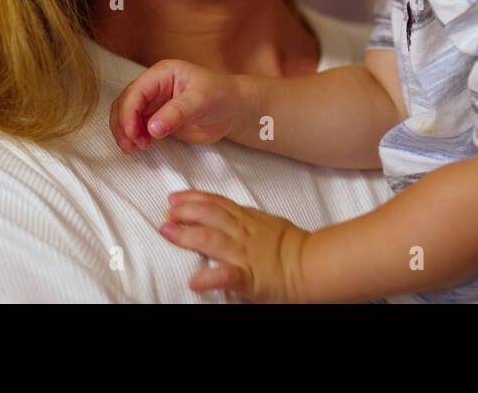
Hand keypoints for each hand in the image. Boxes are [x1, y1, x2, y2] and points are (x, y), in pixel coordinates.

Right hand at [109, 59, 246, 151]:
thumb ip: (177, 113)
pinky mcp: (156, 119)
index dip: (128, 112)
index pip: (136, 92)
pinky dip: (134, 137)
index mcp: (162, 74)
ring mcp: (153, 103)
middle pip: (125, 103)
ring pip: (126, 116)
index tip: (132, 133)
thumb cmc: (221, 96)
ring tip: (135, 148)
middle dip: (123, 124)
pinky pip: (137, 127)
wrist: (233, 109)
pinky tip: (142, 146)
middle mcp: (153, 86)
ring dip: (125, 132)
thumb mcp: (201, 101)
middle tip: (131, 145)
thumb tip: (153, 129)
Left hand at [159, 190, 310, 302]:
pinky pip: (226, 276)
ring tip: (167, 232)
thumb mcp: (268, 223)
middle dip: (185, 211)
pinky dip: (209, 278)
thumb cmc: (292, 245)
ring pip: (210, 238)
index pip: (216, 203)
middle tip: (166, 211)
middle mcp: (242, 232)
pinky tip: (193, 281)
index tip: (174, 197)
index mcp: (247, 219)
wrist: (312, 264)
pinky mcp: (248, 276)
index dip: (193, 199)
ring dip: (186, 235)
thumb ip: (247, 219)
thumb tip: (229, 215)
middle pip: (208, 215)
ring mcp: (243, 253)